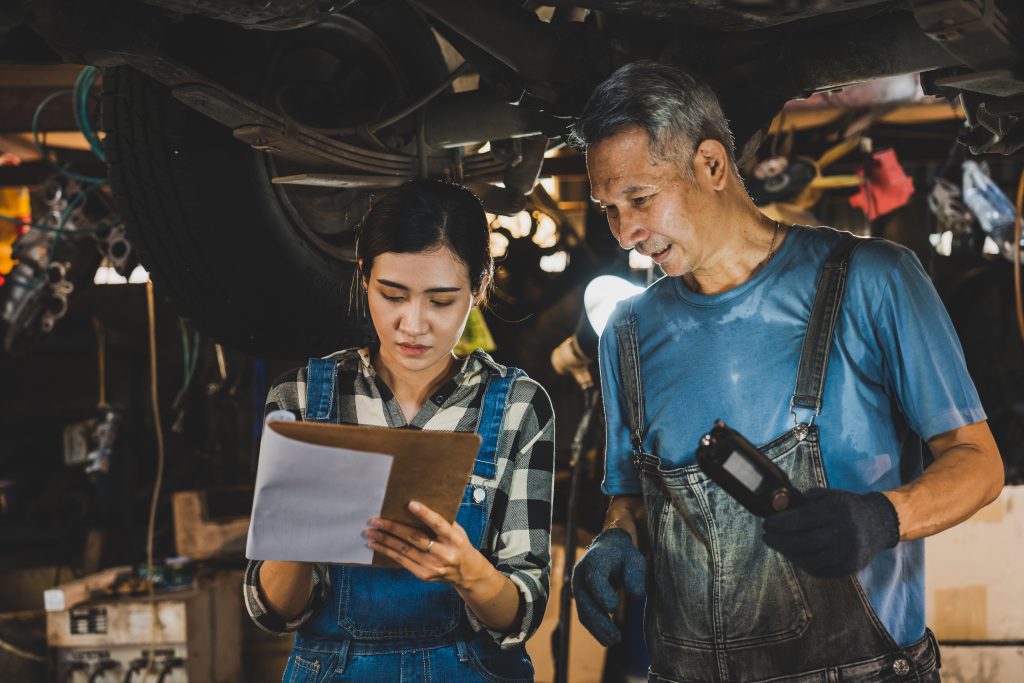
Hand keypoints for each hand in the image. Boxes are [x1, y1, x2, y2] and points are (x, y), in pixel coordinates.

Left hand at [365, 500, 491, 588]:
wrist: (467, 573)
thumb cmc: (460, 546)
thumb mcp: (458, 531)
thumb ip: (443, 521)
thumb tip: (417, 505)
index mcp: (454, 539)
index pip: (439, 524)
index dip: (425, 514)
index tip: (411, 504)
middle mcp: (444, 554)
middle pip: (415, 538)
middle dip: (393, 528)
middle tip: (376, 520)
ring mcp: (433, 566)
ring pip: (405, 550)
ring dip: (385, 540)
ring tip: (370, 532)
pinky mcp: (424, 575)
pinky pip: (402, 561)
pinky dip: (387, 552)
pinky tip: (376, 546)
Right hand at [571, 528, 645, 646]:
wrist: (607, 548)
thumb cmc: (624, 555)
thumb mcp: (635, 559)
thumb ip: (635, 574)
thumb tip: (636, 595)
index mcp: (595, 559)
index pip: (595, 578)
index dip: (602, 594)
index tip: (614, 609)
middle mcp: (581, 573)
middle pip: (586, 600)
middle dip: (599, 620)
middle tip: (616, 637)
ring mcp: (578, 586)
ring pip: (583, 611)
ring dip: (597, 629)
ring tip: (614, 641)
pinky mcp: (580, 597)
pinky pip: (584, 615)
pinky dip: (594, 628)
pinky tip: (607, 639)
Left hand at [762, 487, 899, 578]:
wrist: (880, 523)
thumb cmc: (847, 507)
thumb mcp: (830, 495)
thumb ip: (806, 499)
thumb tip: (779, 505)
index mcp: (835, 512)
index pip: (801, 519)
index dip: (780, 523)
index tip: (765, 524)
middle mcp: (842, 533)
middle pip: (802, 543)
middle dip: (779, 541)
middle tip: (766, 538)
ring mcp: (846, 553)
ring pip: (810, 560)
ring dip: (789, 554)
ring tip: (780, 546)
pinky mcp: (849, 568)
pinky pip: (820, 571)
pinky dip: (804, 564)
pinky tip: (796, 556)